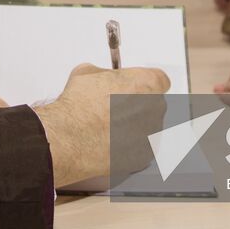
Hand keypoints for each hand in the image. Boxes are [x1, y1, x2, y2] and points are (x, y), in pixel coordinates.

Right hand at [34, 63, 169, 187]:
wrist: (69, 137)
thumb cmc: (79, 106)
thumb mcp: (87, 72)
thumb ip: (105, 74)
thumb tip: (102, 79)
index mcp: (147, 82)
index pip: (159, 80)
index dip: (145, 83)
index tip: (135, 87)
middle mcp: (155, 108)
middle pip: (154, 104)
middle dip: (138, 105)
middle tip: (116, 107)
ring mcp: (151, 134)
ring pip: (147, 127)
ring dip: (133, 126)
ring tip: (108, 127)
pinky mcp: (143, 156)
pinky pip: (140, 148)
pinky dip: (129, 146)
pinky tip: (109, 142)